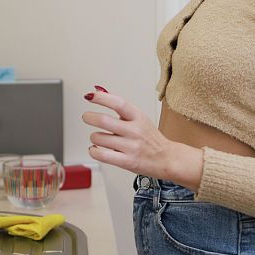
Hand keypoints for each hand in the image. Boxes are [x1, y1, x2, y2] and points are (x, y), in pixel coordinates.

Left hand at [81, 86, 203, 188]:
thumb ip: (120, 108)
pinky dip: (93, 151)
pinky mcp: (126, 162)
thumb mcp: (140, 118)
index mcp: (138, 116)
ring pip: (99, 138)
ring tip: (98, 137)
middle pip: (104, 120)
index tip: (90, 96)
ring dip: (93, 136)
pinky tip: (96, 149)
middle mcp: (134, 130)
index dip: (102, 98)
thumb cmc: (150, 138)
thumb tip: (99, 93)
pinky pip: (101, 155)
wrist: (167, 158)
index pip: (118, 103)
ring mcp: (131, 147)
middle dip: (89, 117)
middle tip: (87, 116)